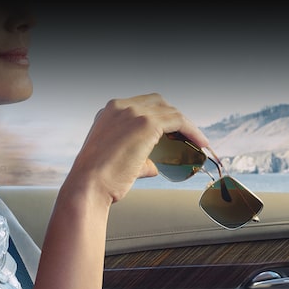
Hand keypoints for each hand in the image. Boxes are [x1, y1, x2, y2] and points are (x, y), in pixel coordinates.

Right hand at [64, 93, 208, 204]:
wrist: (88, 186)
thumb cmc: (99, 180)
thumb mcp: (117, 162)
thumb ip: (138, 159)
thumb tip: (153, 167)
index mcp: (109, 112)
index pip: (142, 105)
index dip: (161, 116)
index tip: (173, 132)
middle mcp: (119, 106)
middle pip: (158, 102)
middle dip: (174, 117)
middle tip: (186, 136)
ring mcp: (132, 112)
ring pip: (170, 110)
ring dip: (186, 125)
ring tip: (197, 141)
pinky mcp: (146, 123)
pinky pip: (178, 121)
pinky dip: (191, 130)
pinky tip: (199, 143)